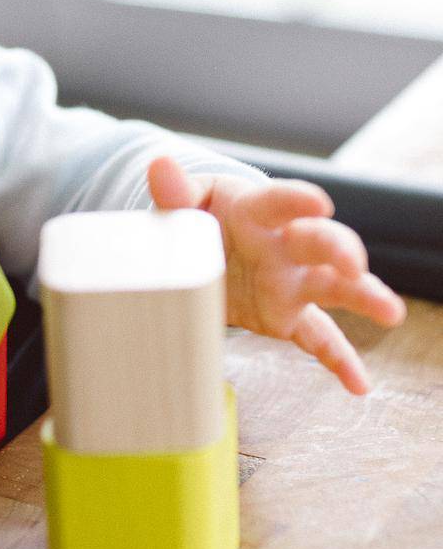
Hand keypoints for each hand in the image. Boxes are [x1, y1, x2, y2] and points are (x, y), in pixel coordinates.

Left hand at [147, 156, 406, 395]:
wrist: (203, 249)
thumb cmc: (200, 216)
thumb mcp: (185, 201)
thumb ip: (175, 190)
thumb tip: (159, 164)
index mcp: (256, 210)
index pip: (278, 202)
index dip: (297, 201)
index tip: (319, 202)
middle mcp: (283, 244)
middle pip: (318, 242)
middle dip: (338, 248)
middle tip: (352, 262)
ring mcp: (290, 281)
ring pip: (331, 287)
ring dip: (362, 296)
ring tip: (389, 311)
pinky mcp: (287, 314)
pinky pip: (318, 338)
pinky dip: (338, 360)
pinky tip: (359, 384)